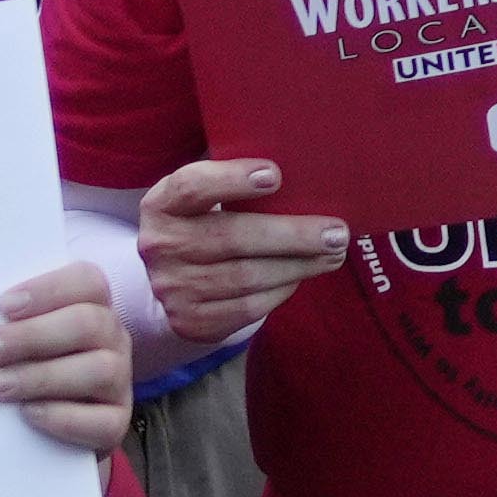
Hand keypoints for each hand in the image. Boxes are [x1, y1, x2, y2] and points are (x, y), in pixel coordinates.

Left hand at [0, 259, 138, 444]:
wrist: (39, 430)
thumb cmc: (24, 366)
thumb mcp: (19, 336)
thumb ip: (7, 320)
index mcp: (93, 306)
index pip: (88, 282)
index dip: (48, 290)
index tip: (3, 306)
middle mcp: (113, 339)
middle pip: (88, 324)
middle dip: (30, 337)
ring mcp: (119, 382)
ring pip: (99, 370)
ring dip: (41, 376)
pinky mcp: (116, 424)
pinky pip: (102, 421)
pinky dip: (63, 417)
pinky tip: (28, 413)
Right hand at [127, 150, 351, 360]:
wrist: (176, 278)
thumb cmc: (205, 222)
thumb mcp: (206, 196)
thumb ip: (236, 182)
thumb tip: (306, 174)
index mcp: (161, 204)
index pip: (191, 187)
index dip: (232, 179)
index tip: (276, 175)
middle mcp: (159, 246)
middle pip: (231, 237)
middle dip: (291, 235)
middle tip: (336, 232)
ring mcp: (172, 288)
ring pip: (246, 277)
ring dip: (298, 266)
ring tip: (332, 255)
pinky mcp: (190, 321)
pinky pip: (247, 307)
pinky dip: (281, 291)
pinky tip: (301, 276)